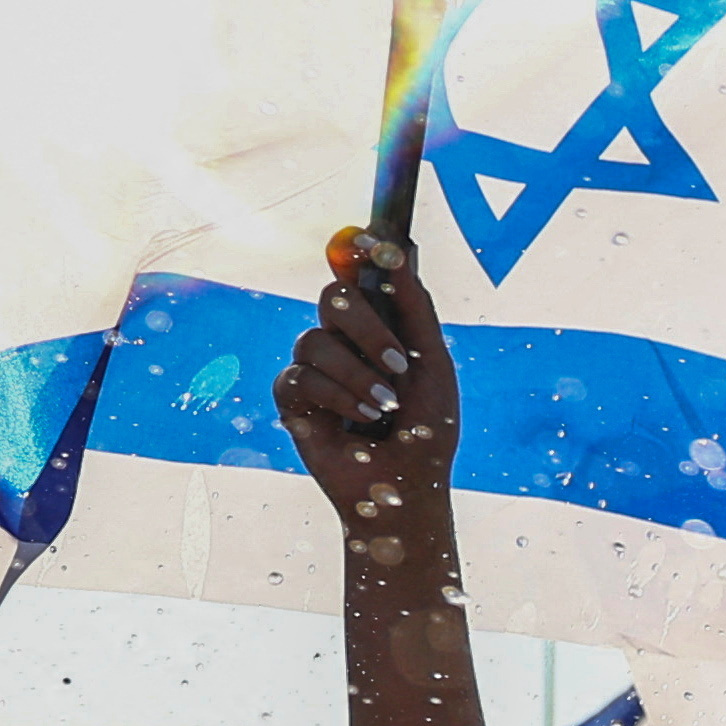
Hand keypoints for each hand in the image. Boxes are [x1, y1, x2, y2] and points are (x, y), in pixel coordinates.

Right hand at [274, 232, 461, 554]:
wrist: (407, 486)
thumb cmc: (427, 430)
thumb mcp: (432, 365)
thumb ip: (416, 309)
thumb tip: (401, 253)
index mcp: (379, 326)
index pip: (360, 276)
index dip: (359, 251)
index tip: (370, 238)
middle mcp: (344, 340)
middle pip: (333, 298)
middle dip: (368, 328)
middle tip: (399, 363)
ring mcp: (316, 367)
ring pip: (314, 341)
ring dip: (359, 375)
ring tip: (386, 406)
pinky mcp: (293, 398)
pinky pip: (300, 377)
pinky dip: (339, 397)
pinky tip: (363, 418)